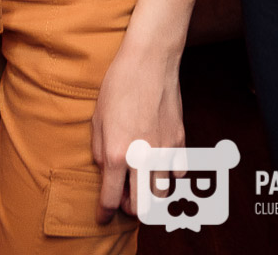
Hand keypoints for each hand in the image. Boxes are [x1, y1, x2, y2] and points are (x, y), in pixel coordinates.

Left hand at [91, 39, 184, 221]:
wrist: (150, 60)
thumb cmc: (119, 84)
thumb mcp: (98, 118)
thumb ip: (100, 151)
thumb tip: (107, 170)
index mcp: (118, 153)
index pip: (111, 199)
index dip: (104, 213)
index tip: (103, 216)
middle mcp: (143, 157)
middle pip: (140, 206)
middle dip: (130, 209)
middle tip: (124, 198)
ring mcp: (164, 149)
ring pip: (162, 194)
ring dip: (150, 194)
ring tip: (142, 181)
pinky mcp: (179, 139)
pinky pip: (178, 171)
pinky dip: (169, 174)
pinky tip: (160, 162)